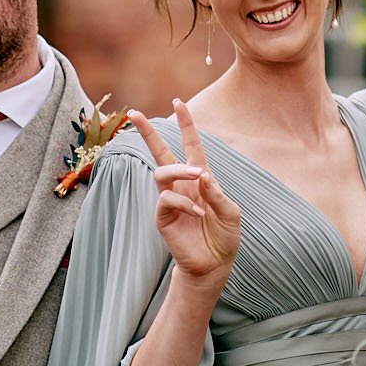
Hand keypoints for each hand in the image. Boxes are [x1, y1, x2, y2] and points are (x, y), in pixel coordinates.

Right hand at [132, 102, 240, 284]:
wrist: (215, 263)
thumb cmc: (224, 235)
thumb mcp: (230, 212)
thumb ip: (217, 192)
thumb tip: (201, 174)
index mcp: (199, 177)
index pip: (190, 145)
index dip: (186, 124)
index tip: (178, 101)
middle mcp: (181, 184)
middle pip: (159, 153)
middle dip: (147, 132)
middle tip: (134, 113)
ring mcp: (170, 199)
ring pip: (161, 173)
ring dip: (180, 170)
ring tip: (198, 176)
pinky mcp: (163, 217)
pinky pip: (167, 200)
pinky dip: (185, 202)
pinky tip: (198, 212)